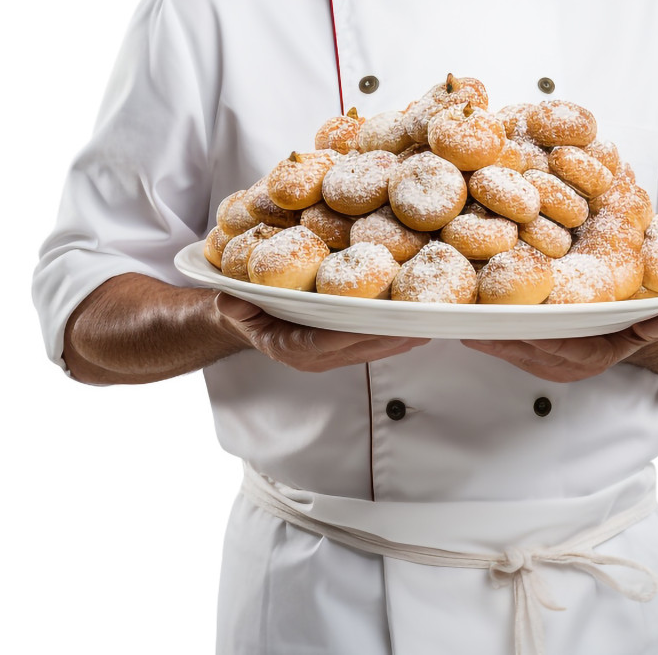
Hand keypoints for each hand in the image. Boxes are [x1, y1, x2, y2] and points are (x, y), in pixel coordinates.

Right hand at [215, 294, 427, 372]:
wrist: (249, 323)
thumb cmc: (245, 311)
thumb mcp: (234, 307)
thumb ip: (234, 306)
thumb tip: (229, 299)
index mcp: (291, 347)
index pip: (326, 342)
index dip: (354, 334)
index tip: (380, 323)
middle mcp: (315, 357)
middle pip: (358, 348)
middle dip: (389, 337)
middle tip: (419, 323)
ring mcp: (330, 356)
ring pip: (370, 350)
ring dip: (398, 339)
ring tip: (428, 325)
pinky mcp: (341, 349)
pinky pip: (371, 346)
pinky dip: (394, 337)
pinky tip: (416, 325)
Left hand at [461, 310, 657, 381]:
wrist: (615, 338)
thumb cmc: (624, 328)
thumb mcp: (639, 328)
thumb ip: (650, 325)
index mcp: (587, 357)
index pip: (561, 348)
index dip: (541, 337)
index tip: (520, 323)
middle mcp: (559, 364)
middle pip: (527, 349)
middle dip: (501, 334)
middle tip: (477, 316)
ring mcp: (540, 361)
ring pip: (510, 348)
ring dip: (488, 333)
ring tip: (464, 313)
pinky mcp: (524, 353)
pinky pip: (502, 344)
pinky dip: (486, 331)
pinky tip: (465, 315)